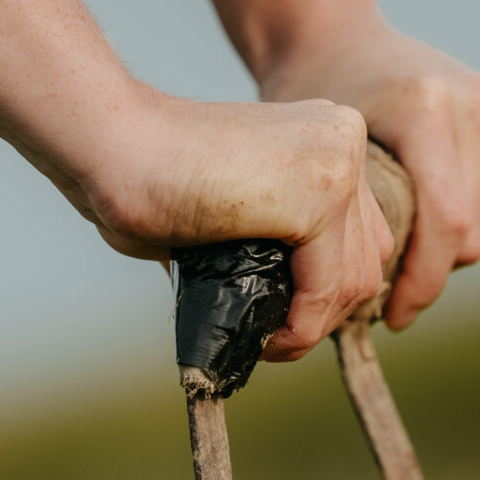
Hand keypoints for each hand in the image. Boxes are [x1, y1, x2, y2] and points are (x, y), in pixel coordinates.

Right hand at [80, 89, 393, 360]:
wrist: (112, 146)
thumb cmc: (148, 181)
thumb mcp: (238, 211)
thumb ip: (278, 244)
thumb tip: (300, 309)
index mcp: (328, 135)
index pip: (361, 232)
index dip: (327, 289)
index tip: (282, 319)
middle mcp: (344, 139)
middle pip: (367, 257)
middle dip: (325, 313)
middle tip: (275, 340)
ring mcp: (337, 163)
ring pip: (355, 279)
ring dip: (313, 328)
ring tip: (267, 345)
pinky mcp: (320, 195)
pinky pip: (328, 288)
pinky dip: (303, 328)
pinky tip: (269, 341)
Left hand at [258, 22, 479, 330]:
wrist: (335, 35)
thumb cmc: (311, 101)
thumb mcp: (316, 160)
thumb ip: (351, 225)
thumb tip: (363, 309)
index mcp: (426, 107)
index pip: (447, 222)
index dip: (422, 283)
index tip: (392, 317)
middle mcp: (476, 99)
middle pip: (468, 231)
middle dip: (427, 270)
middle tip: (383, 288)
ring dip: (442, 249)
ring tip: (396, 245)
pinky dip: (456, 218)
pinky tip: (419, 209)